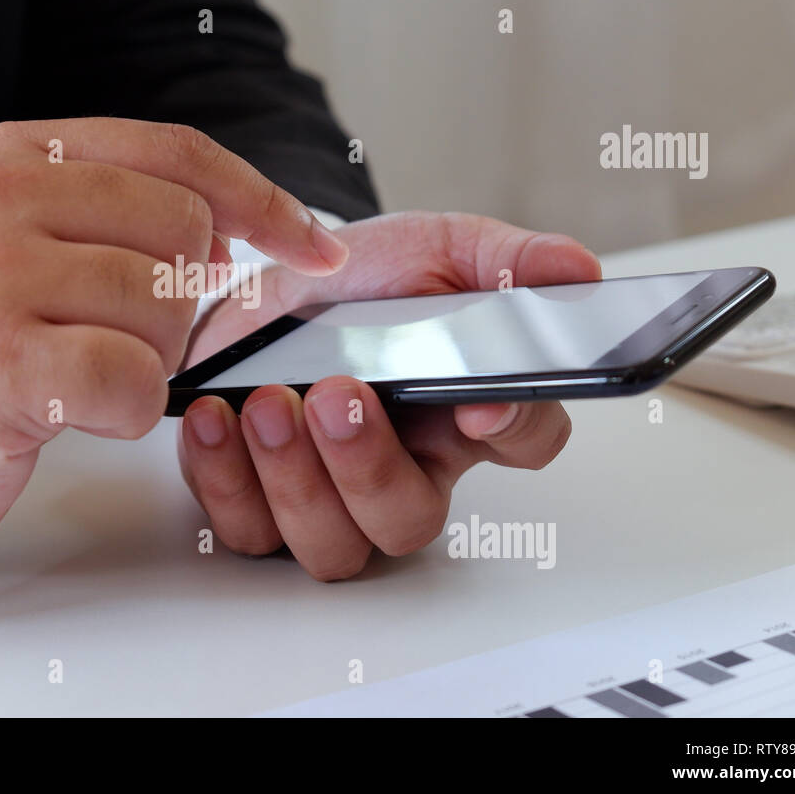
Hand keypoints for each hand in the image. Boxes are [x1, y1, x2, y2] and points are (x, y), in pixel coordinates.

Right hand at [0, 119, 347, 570]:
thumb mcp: (38, 246)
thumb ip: (135, 218)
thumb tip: (262, 229)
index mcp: (19, 151)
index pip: (180, 153)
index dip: (263, 202)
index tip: (318, 249)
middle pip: (186, 232)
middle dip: (177, 306)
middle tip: (109, 337)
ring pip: (168, 311)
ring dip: (146, 363)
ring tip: (74, 371)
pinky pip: (136, 381)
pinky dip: (124, 411)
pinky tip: (68, 409)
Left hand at [176, 210, 600, 579]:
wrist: (269, 292)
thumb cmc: (361, 282)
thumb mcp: (437, 250)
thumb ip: (505, 261)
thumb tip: (577, 269)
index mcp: (465, 411)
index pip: (524, 441)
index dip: (510, 428)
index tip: (477, 401)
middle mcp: (405, 470)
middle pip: (409, 519)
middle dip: (367, 466)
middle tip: (336, 395)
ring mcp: (330, 498)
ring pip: (330, 542)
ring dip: (294, 478)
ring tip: (268, 403)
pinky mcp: (258, 503)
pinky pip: (248, 530)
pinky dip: (225, 478)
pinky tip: (216, 418)